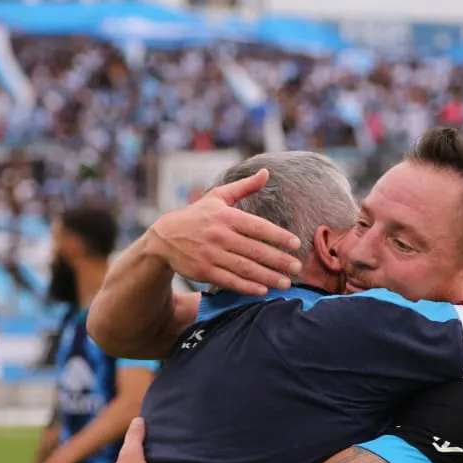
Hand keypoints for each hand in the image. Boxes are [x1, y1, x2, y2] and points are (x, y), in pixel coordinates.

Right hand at [147, 169, 303, 295]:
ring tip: (286, 283)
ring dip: (267, 277)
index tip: (295, 243)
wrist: (164, 237)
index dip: (278, 236)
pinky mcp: (203, 271)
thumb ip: (244, 187)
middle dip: (278, 260)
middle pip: (255, 250)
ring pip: (244, 268)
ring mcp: (210, 254)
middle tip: (298, 267)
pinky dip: (247, 287)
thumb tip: (266, 172)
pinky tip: (262, 290)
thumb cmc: (197, 216)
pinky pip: (229, 281)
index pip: (257, 227)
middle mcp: (219, 235)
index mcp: (225, 216)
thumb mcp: (217, 197)